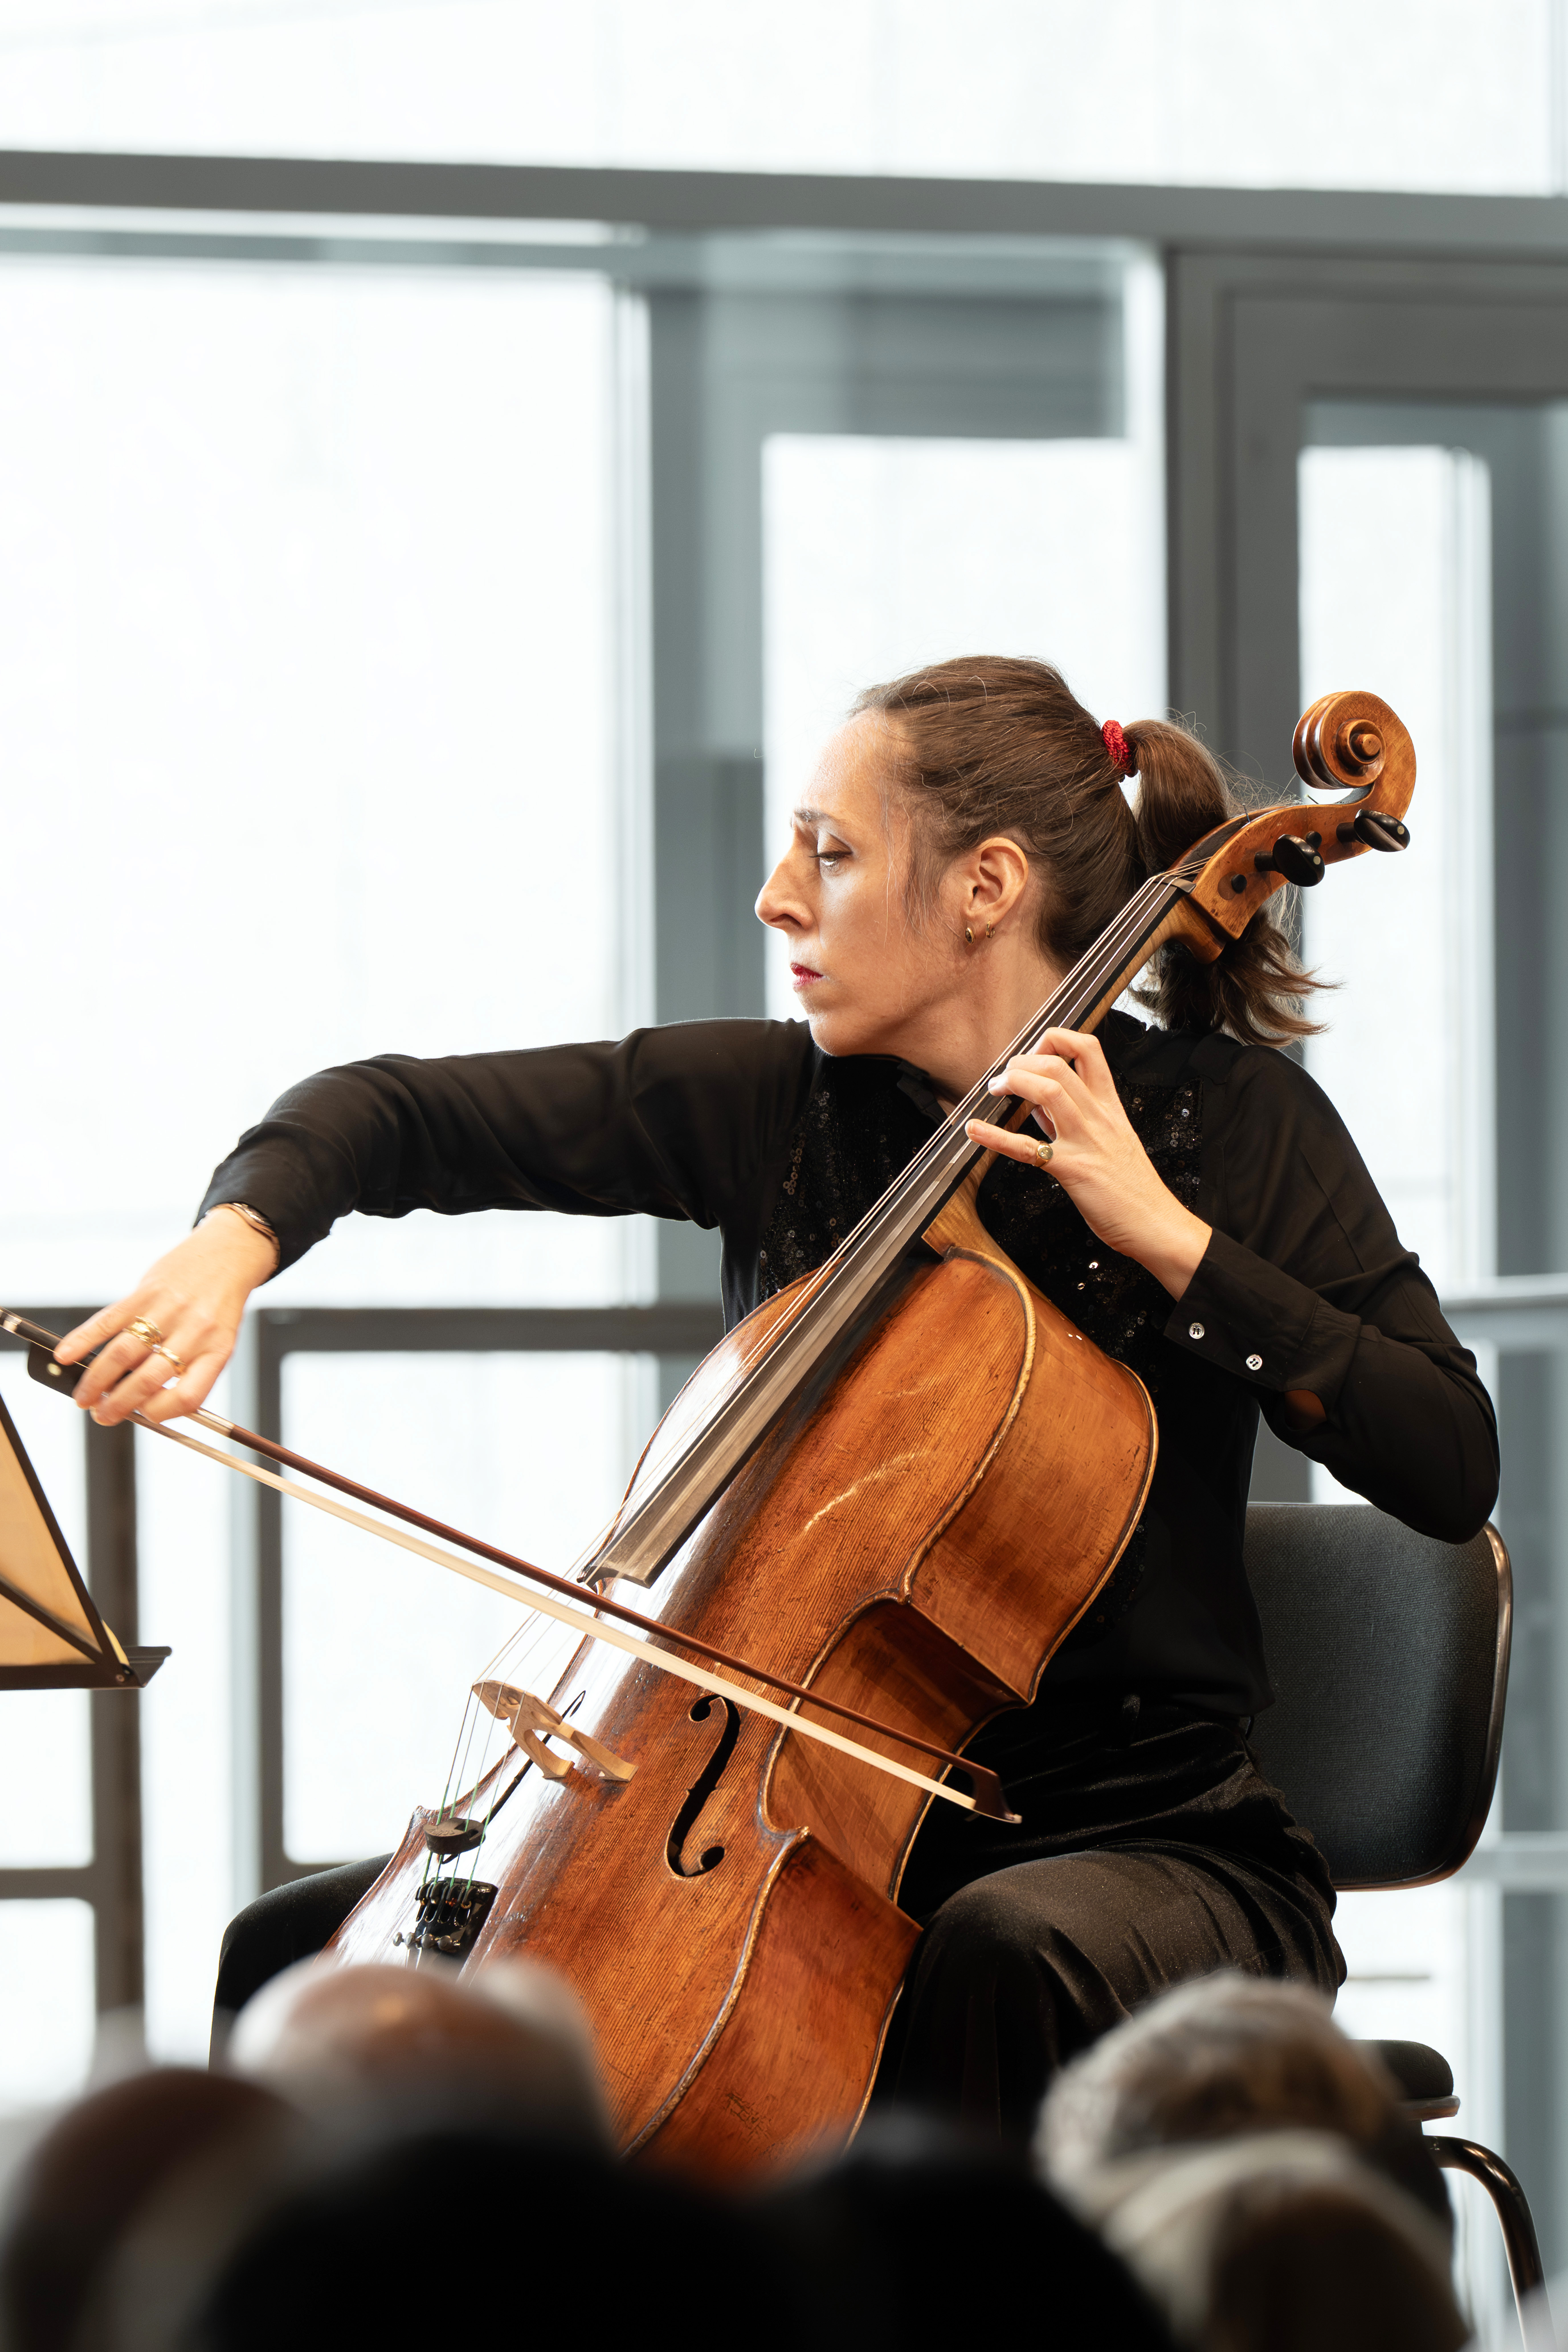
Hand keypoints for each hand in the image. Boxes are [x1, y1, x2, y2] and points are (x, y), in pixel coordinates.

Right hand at [56, 1209, 277, 1425]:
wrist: (229, 1253)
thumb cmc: (219, 1305)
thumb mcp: (218, 1340)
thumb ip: (190, 1368)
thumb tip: (146, 1400)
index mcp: (217, 1351)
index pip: (188, 1396)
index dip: (161, 1413)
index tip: (143, 1416)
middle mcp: (195, 1332)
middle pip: (148, 1379)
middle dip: (118, 1404)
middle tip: (101, 1415)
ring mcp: (169, 1310)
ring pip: (124, 1353)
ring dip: (97, 1380)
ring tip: (84, 1396)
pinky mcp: (147, 1290)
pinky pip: (110, 1319)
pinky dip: (83, 1339)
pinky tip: (66, 1355)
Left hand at [966, 1027, 1211, 1299]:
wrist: (1155, 1223)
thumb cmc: (1132, 1186)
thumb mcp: (1109, 1139)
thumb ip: (1073, 1118)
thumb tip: (1038, 1103)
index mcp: (1109, 1106)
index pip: (1088, 1049)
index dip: (1055, 1040)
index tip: (1034, 1053)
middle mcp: (1098, 1117)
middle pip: (1059, 1065)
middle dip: (1023, 1062)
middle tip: (1005, 1076)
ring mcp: (1086, 1142)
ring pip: (1049, 1091)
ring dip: (1013, 1083)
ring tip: (995, 1090)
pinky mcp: (1072, 1171)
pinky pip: (1029, 1149)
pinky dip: (996, 1138)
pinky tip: (975, 1130)